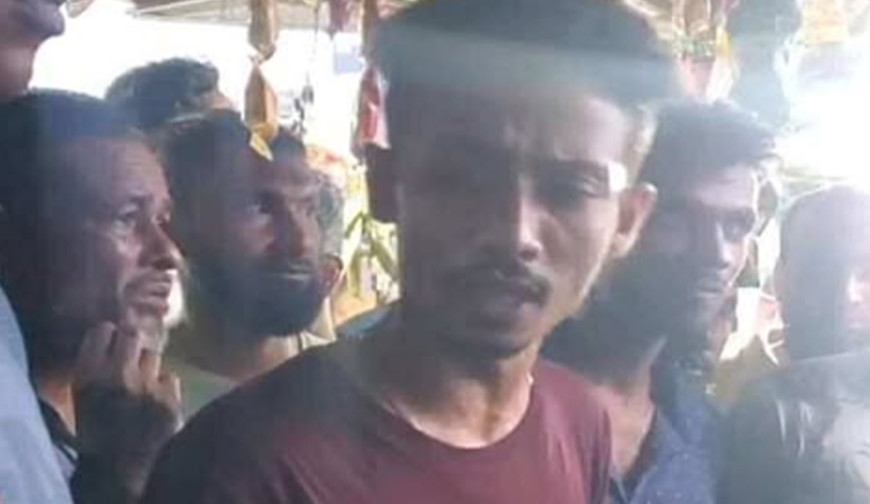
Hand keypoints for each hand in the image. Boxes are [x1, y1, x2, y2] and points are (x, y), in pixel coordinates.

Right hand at [72, 322, 182, 498]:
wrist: (120, 473)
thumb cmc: (96, 438)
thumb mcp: (81, 400)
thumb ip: (94, 369)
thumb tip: (112, 337)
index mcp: (87, 376)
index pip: (102, 331)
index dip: (109, 335)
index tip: (112, 342)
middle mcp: (117, 375)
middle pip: (132, 334)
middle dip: (132, 342)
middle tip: (131, 355)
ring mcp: (146, 386)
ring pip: (153, 355)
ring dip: (148, 366)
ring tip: (143, 383)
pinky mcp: (170, 399)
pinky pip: (171, 377)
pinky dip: (165, 387)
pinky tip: (158, 401)